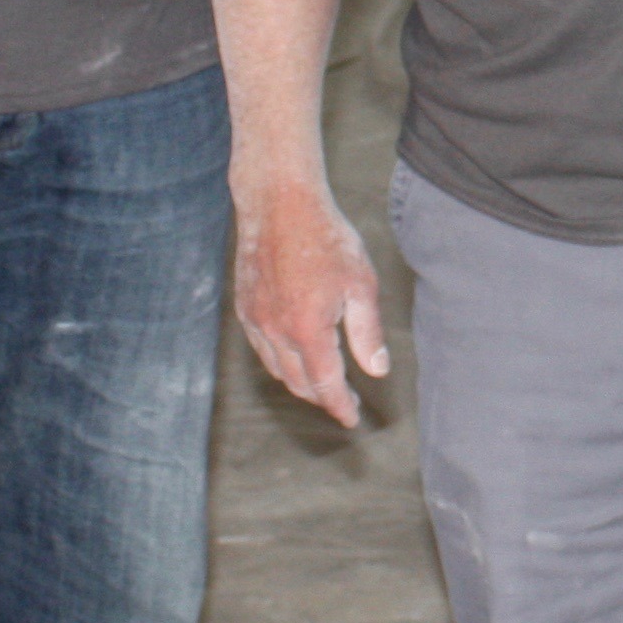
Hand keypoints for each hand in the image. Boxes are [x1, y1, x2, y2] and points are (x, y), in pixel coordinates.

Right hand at [232, 172, 387, 425]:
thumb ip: (368, 332)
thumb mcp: (360, 283)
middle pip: (300, 383)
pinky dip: (280, 362)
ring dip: (300, 382)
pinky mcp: (244, 308)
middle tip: (343, 401)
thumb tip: (377, 370)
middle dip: (322, 398)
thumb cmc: (326, 238)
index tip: (352, 419)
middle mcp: (277, 332)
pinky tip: (295, 354)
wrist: (280, 203)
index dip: (340, 406)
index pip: (326, 385)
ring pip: (278, 369)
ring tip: (322, 382)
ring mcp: (256, 321)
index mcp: (308, 330)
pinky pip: (262, 349)